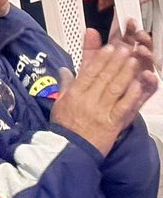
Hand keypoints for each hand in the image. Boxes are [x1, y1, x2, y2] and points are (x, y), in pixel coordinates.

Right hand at [50, 29, 157, 155]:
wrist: (70, 150)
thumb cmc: (64, 127)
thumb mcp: (59, 103)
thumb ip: (64, 84)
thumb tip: (64, 69)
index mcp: (74, 93)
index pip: (89, 72)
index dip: (100, 58)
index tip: (109, 48)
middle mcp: (88, 100)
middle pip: (104, 77)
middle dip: (116, 61)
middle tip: (126, 49)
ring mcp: (101, 111)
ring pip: (115, 88)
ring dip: (125, 73)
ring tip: (134, 61)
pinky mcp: (112, 123)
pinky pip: (123, 107)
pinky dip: (131, 95)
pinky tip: (138, 84)